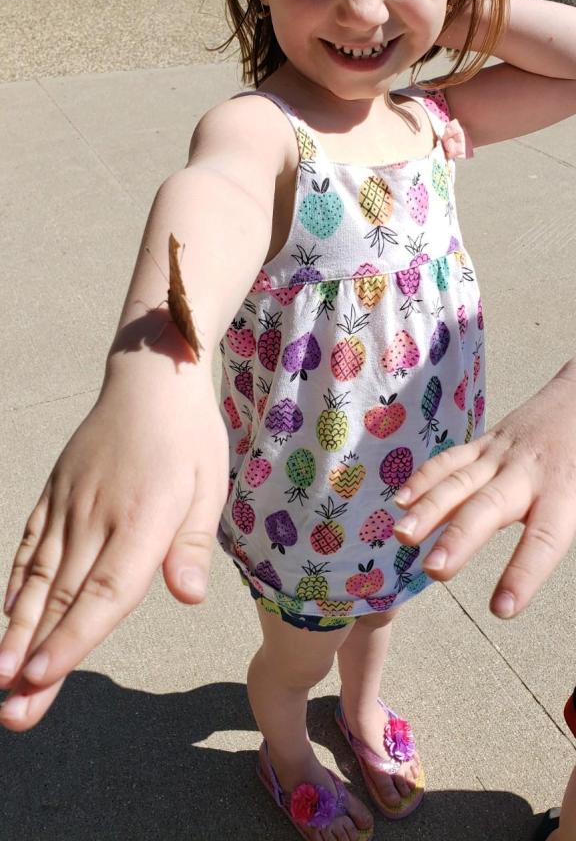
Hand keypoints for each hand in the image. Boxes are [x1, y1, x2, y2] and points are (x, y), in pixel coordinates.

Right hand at [0, 372, 227, 731]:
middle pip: (63, 597)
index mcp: (144, 517)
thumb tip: (189, 597)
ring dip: (15, 631)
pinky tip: (5, 619)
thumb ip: (194, 544)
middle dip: (37, 659)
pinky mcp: (55, 493)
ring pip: (37, 576)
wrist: (150, 378)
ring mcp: (69, 503)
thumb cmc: (189, 436)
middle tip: (13, 714)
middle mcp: (98, 514)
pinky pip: (30, 545)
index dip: (74, 637)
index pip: (105, 589)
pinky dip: (14, 584)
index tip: (43, 677)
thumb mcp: (210, 484)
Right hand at [394, 362, 575, 617]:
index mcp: (564, 493)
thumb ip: (566, 524)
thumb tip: (550, 552)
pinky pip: (450, 460)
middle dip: (459, 539)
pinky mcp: (484, 445)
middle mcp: (526, 474)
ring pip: (459, 482)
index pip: (543, 539)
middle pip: (489, 508)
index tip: (502, 608)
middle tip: (436, 570)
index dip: (522, 573)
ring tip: (403, 537)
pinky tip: (402, 503)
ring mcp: (500, 455)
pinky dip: (423, 480)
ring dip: (428, 510)